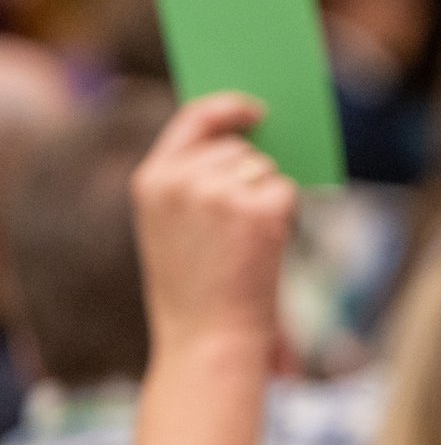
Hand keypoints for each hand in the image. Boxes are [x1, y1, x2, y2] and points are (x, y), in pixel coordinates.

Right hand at [130, 94, 296, 357]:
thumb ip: (193, 178)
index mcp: (152, 180)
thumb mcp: (173, 225)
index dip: (228, 107)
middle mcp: (182, 179)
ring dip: (264, 195)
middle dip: (249, 175)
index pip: (193, 119)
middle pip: (239, 147)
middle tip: (240, 222)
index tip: (255, 108)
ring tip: (242, 241)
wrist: (208, 337)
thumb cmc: (194, 285)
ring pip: (264, 168)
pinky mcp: (261, 207)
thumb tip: (248, 135)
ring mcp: (221, 191)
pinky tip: (261, 245)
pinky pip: (285, 189)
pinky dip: (283, 213)